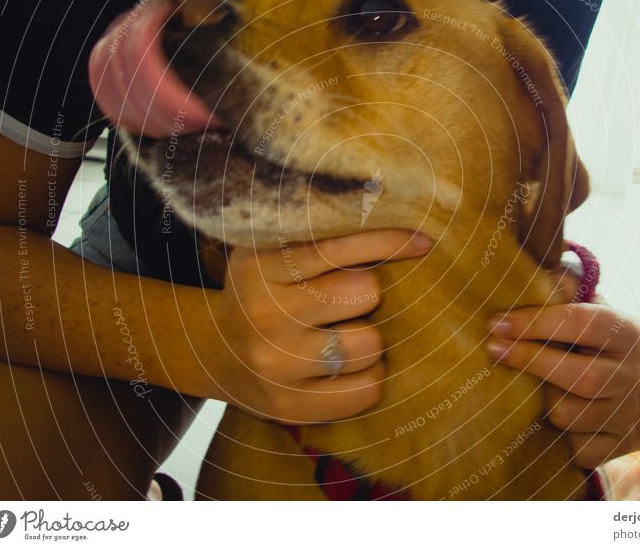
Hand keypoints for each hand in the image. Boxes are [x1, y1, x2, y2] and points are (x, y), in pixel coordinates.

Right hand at [205, 230, 431, 423]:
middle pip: (365, 292)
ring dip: (371, 337)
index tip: (423, 241)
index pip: (336, 246)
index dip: (387, 241)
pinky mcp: (290, 407)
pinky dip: (369, 375)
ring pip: (371, 344)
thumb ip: (321, 236)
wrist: (216, 353)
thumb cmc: (266, 290)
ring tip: (347, 332)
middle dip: (367, 292)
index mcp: (259, 266)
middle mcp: (263, 316)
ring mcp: (275, 366)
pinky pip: (368, 389)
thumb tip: (402, 231)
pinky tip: (347, 367)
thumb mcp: (275, 252)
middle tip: (350, 297)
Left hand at [486, 280, 639, 468]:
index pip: (580, 324)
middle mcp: (631, 375)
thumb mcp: (593, 307)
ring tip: (533, 386)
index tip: (496, 322)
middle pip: (578, 376)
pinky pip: (576, 448)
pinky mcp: (620, 446)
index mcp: (624, 333)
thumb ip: (566, 289)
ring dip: (542, 401)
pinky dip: (558, 435)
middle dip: (530, 361)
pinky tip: (552, 417)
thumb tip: (538, 273)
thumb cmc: (604, 338)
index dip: (535, 322)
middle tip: (492, 349)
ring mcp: (628, 414)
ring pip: (568, 415)